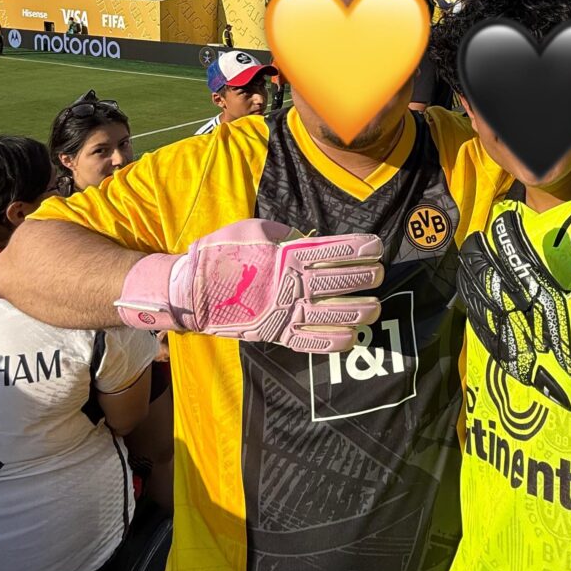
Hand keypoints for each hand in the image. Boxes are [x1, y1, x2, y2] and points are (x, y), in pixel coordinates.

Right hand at [116, 220, 383, 352]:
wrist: (191, 290)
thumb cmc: (223, 252)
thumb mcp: (254, 229)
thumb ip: (286, 234)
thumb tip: (311, 240)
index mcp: (285, 255)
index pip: (331, 250)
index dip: (357, 248)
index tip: (377, 245)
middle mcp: (288, 285)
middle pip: (337, 281)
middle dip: (364, 277)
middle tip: (380, 274)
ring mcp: (282, 312)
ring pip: (330, 314)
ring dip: (357, 311)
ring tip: (375, 308)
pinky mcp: (275, 334)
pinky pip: (309, 342)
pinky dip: (332, 341)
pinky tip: (351, 337)